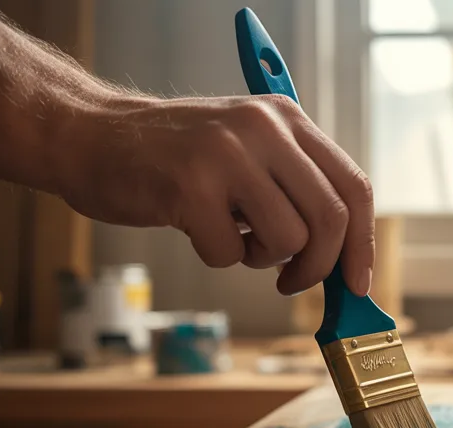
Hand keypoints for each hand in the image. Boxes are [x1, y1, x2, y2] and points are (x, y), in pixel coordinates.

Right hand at [51, 94, 373, 295]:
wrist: (89, 135)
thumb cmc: (173, 157)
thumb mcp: (247, 150)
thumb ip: (295, 187)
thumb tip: (346, 259)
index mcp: (286, 119)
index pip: (353, 186)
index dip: (362, 244)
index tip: (357, 283)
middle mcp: (264, 128)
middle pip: (330, 218)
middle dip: (319, 267)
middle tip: (293, 281)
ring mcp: (227, 155)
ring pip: (287, 239)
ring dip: (262, 260)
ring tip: (234, 237)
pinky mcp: (190, 187)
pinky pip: (230, 254)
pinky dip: (218, 258)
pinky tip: (197, 229)